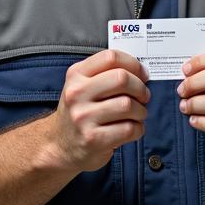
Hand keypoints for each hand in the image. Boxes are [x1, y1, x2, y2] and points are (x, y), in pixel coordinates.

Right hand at [47, 49, 149, 172]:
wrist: (60, 147)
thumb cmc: (80, 112)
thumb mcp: (83, 86)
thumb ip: (106, 74)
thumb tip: (141, 73)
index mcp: (76, 75)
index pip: (111, 57)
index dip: (134, 64)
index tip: (142, 75)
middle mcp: (77, 94)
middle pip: (122, 79)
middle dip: (140, 88)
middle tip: (143, 96)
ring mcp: (83, 117)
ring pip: (128, 105)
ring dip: (141, 111)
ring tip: (137, 115)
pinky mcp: (93, 139)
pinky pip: (129, 128)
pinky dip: (138, 128)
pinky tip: (132, 129)